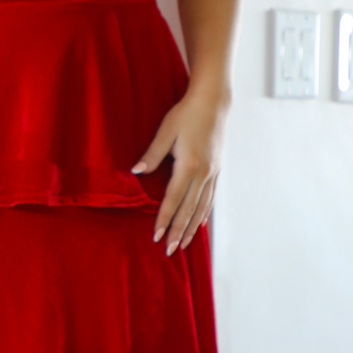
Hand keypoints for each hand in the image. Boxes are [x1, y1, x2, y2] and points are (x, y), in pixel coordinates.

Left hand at [132, 88, 227, 254]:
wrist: (213, 102)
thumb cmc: (187, 114)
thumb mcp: (165, 131)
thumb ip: (152, 154)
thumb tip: (136, 172)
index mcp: (189, 165)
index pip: (173, 199)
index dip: (164, 219)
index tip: (157, 236)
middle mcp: (203, 173)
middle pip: (189, 209)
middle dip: (178, 232)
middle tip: (169, 250)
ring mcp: (212, 173)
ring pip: (201, 207)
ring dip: (191, 227)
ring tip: (183, 244)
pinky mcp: (216, 170)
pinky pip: (209, 198)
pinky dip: (203, 213)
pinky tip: (199, 224)